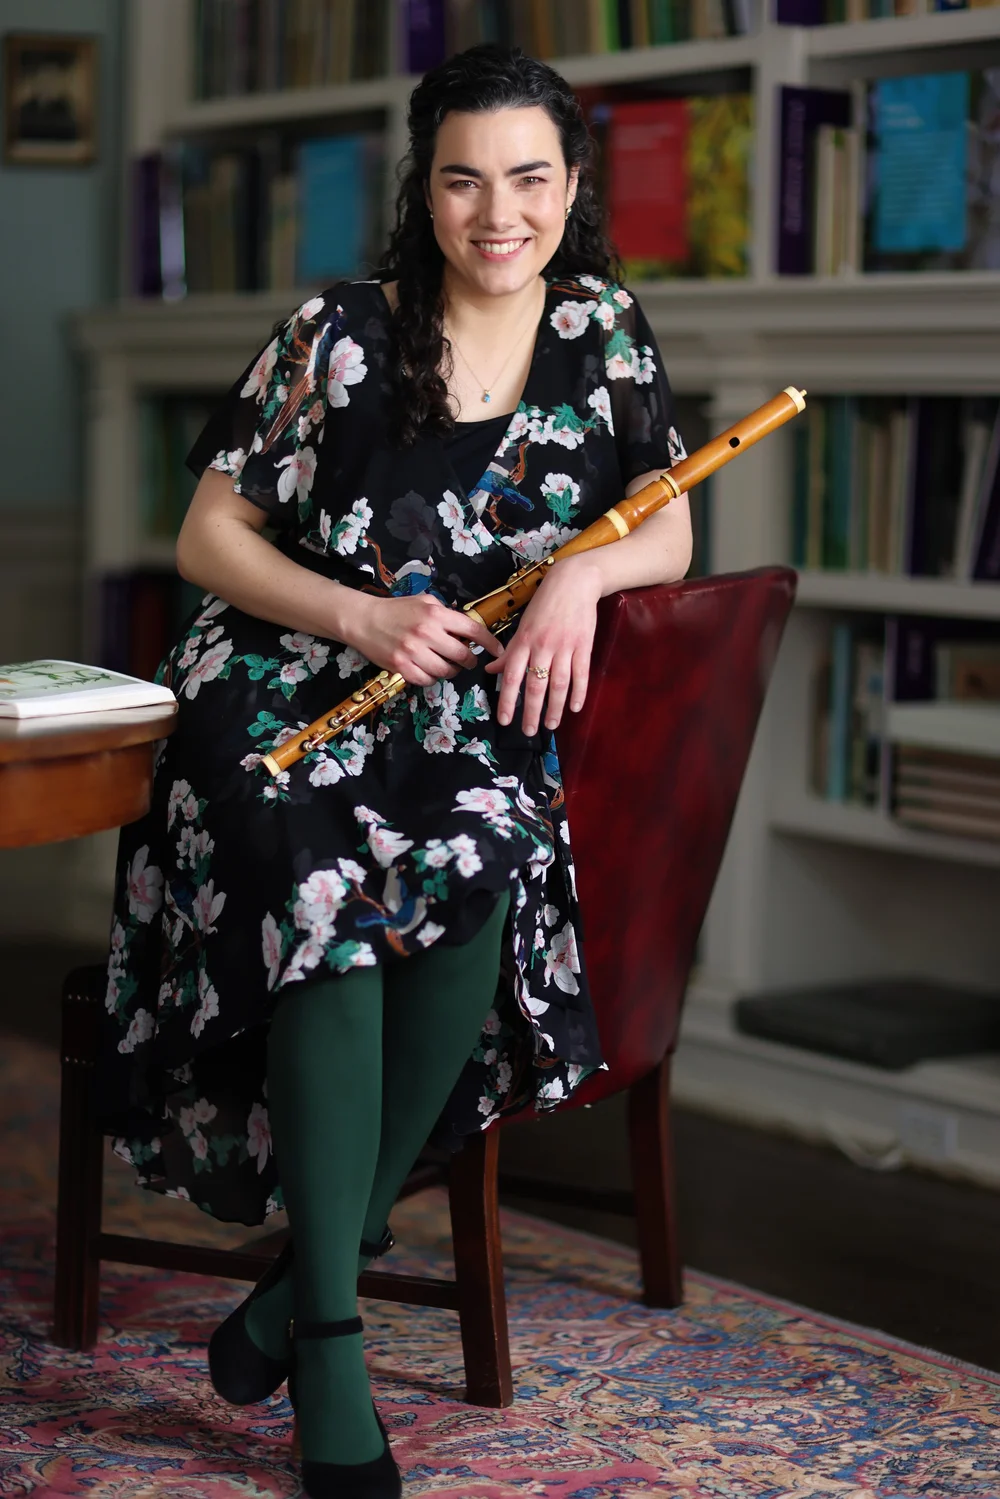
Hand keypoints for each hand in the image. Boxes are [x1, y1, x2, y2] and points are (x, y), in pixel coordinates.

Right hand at [347, 593, 503, 687]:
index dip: (489, 642)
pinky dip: (431, 677)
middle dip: (469, 660)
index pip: (472, 630)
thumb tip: (467, 629)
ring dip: (451, 671)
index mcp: (436, 614)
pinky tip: (428, 670)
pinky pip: (427, 680)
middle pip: (462, 655)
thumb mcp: (424, 602)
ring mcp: (413, 652)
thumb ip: (446, 613)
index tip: (497, 650)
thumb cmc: (396, 610)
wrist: (364, 620)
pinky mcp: (402, 667)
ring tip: (447, 665)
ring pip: (446, 671)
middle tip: (467, 660)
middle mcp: (427, 633)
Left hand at [485, 555, 602, 733]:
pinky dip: (578, 692)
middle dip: (530, 712)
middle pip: (535, 685)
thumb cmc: (544, 604)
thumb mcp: (522, 626)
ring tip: (551, 725)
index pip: (512, 676)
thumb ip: (509, 651)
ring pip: (558, 684)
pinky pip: (580, 674)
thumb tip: (491, 669)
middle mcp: (542, 646)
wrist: (573, 582)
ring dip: (555, 708)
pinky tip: (574, 708)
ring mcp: (564, 647)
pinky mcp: (583, 645)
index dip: (508, 700)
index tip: (504, 720)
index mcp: (523, 642)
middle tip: (528, 732)